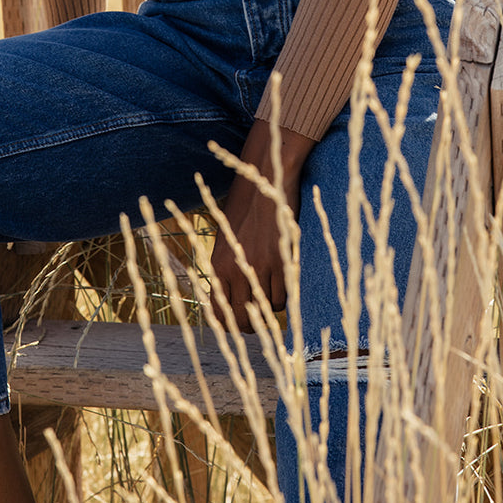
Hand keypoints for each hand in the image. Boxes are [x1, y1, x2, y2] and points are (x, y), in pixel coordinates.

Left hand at [210, 118, 314, 331]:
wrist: (264, 179)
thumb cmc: (244, 207)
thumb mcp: (226, 239)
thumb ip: (227, 269)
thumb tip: (233, 297)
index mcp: (217, 266)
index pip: (219, 314)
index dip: (231, 322)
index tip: (241, 320)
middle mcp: (235, 271)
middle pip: (243, 320)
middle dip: (253, 323)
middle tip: (261, 314)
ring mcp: (259, 267)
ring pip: (268, 309)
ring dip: (272, 305)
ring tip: (274, 289)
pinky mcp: (281, 260)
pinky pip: (284, 295)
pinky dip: (285, 293)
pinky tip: (284, 280)